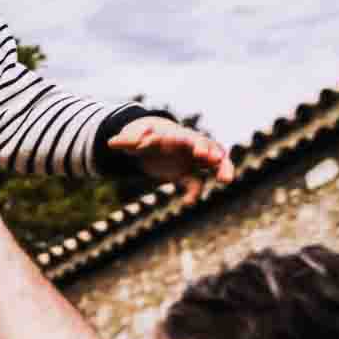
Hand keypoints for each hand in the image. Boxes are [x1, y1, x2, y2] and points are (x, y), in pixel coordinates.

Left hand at [106, 117, 234, 201]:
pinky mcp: (187, 172)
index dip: (196, 145)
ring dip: (221, 168)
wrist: (145, 143)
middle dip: (212, 153)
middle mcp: (188, 145)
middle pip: (206, 146)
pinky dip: (193, 193)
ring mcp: (191, 158)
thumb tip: (111, 143)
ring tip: (226, 179)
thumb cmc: (138, 137)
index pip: (189, 138)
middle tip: (218, 161)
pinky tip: (187, 202)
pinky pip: (196, 183)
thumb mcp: (129, 139)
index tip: (201, 154)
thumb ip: (125, 141)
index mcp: (175, 135)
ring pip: (213, 162)